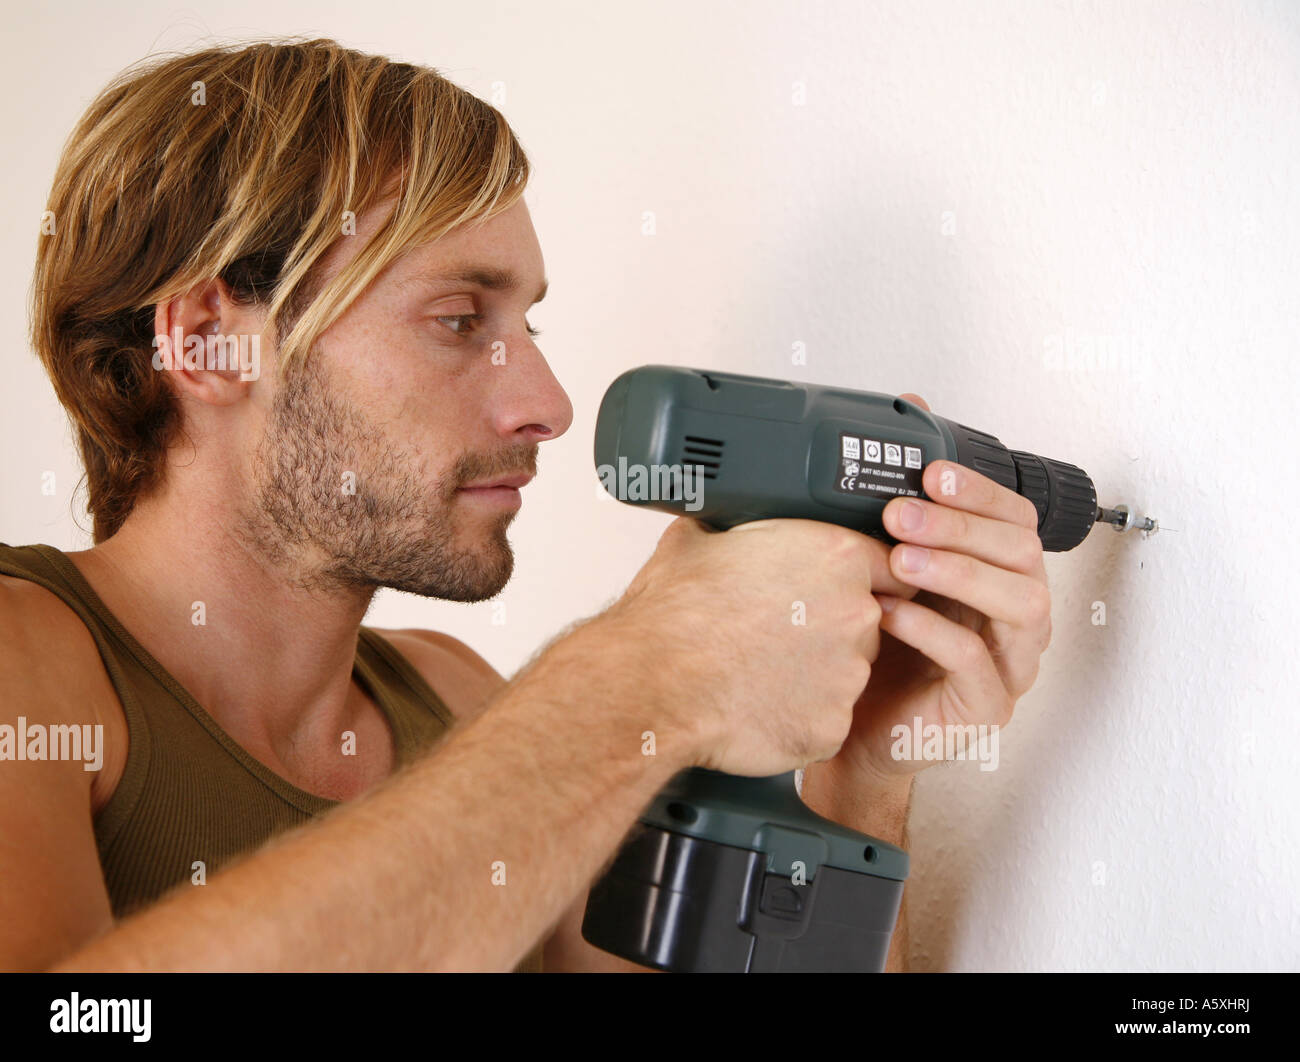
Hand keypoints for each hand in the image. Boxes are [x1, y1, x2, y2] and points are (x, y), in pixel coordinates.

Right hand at [598, 515, 882, 777]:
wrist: (651, 684)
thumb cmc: (673, 616)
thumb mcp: (695, 540)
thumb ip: (731, 528)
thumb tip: (719, 520)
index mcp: (835, 557)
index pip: (885, 562)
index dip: (857, 575)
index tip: (835, 588)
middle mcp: (856, 614)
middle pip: (863, 620)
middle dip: (827, 627)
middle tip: (776, 632)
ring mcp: (848, 676)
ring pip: (844, 674)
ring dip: (812, 674)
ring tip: (757, 671)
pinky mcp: (831, 728)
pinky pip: (823, 720)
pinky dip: (797, 717)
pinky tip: (756, 705)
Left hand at [825, 392, 1052, 786]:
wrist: (850, 729)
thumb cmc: (873, 648)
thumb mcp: (881, 566)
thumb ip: (902, 499)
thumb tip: (910, 408)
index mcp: (998, 577)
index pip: (1015, 520)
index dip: (981, 493)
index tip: (932, 473)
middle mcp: (1015, 617)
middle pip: (1022, 556)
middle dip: (963, 527)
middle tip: (900, 513)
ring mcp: (1010, 665)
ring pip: (1019, 606)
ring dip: (958, 572)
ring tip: (899, 559)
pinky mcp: (986, 709)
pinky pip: (976, 664)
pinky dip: (933, 631)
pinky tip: (890, 614)